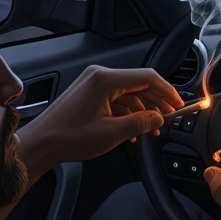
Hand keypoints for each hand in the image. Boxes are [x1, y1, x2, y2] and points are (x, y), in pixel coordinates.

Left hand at [23, 65, 182, 166]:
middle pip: (139, 84)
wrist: (41, 143)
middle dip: (157, 102)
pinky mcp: (89, 93)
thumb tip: (159, 118)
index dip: (167, 91)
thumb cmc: (69, 137)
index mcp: (106, 80)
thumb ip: (140, 123)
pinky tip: (132, 131)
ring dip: (143, 111)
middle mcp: (100, 76)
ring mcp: (93, 84)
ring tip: (152, 129)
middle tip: (170, 118)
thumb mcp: (111, 133)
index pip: (147, 78)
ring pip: (129, 93)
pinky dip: (128, 113)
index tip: (179, 105)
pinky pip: (117, 99)